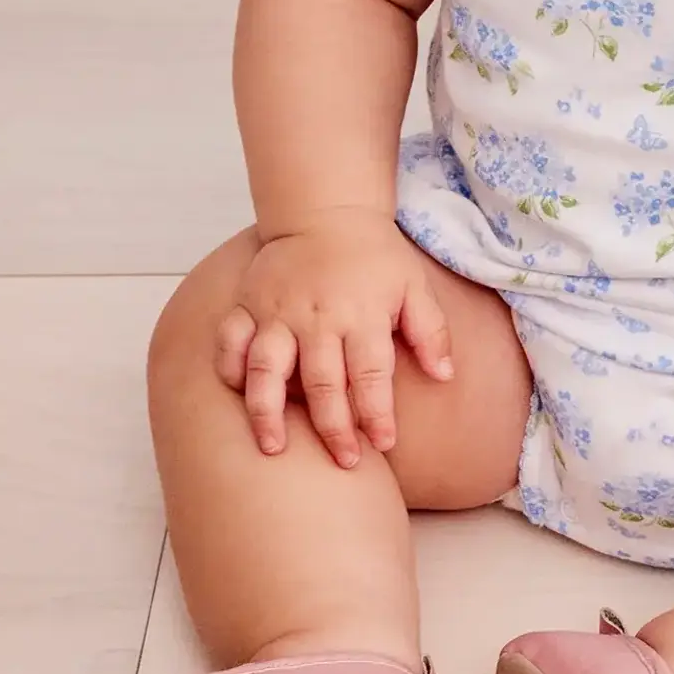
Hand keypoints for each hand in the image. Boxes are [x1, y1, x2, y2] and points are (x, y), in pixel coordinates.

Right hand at [213, 208, 451, 469]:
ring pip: (267, 369)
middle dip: (333, 428)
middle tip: (344, 462)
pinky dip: (229, 367)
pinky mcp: (248, 304)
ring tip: (273, 447)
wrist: (325, 211)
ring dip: (268, 411)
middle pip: (322, 382)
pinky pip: (230, 340)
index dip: (377, 413)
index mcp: (362, 314)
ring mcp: (278, 312)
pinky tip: (237, 393)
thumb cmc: (374, 256)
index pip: (371, 375)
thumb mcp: (414, 285)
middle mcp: (317, 318)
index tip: (384, 444)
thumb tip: (445, 376)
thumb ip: (430, 331)